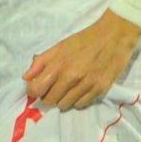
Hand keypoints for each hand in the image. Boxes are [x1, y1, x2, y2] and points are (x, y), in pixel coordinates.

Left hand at [23, 11, 140, 110]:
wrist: (113, 36)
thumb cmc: (84, 40)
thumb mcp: (59, 46)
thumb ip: (41, 62)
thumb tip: (26, 77)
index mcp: (58, 65)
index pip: (36, 89)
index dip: (33, 90)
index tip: (37, 87)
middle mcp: (71, 77)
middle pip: (49, 100)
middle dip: (48, 96)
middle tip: (53, 87)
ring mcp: (86, 85)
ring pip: (64, 105)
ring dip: (62, 99)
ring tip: (67, 88)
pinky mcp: (99, 90)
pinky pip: (80, 105)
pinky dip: (77, 100)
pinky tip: (79, 90)